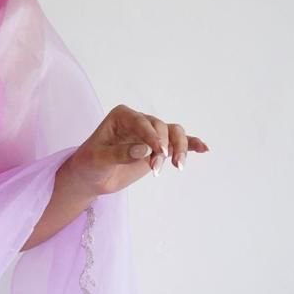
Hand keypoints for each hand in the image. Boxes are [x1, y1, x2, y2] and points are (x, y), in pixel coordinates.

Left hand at [62, 104, 208, 196]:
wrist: (91, 178)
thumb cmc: (90, 164)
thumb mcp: (99, 160)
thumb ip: (120, 154)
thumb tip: (144, 150)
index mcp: (122, 116)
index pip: (142, 122)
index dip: (152, 136)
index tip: (159, 152)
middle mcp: (139, 121)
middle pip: (162, 127)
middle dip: (162, 148)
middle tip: (156, 169)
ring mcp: (151, 134)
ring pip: (174, 132)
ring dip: (180, 147)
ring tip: (178, 166)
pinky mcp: (159, 147)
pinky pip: (178, 142)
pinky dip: (191, 144)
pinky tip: (204, 149)